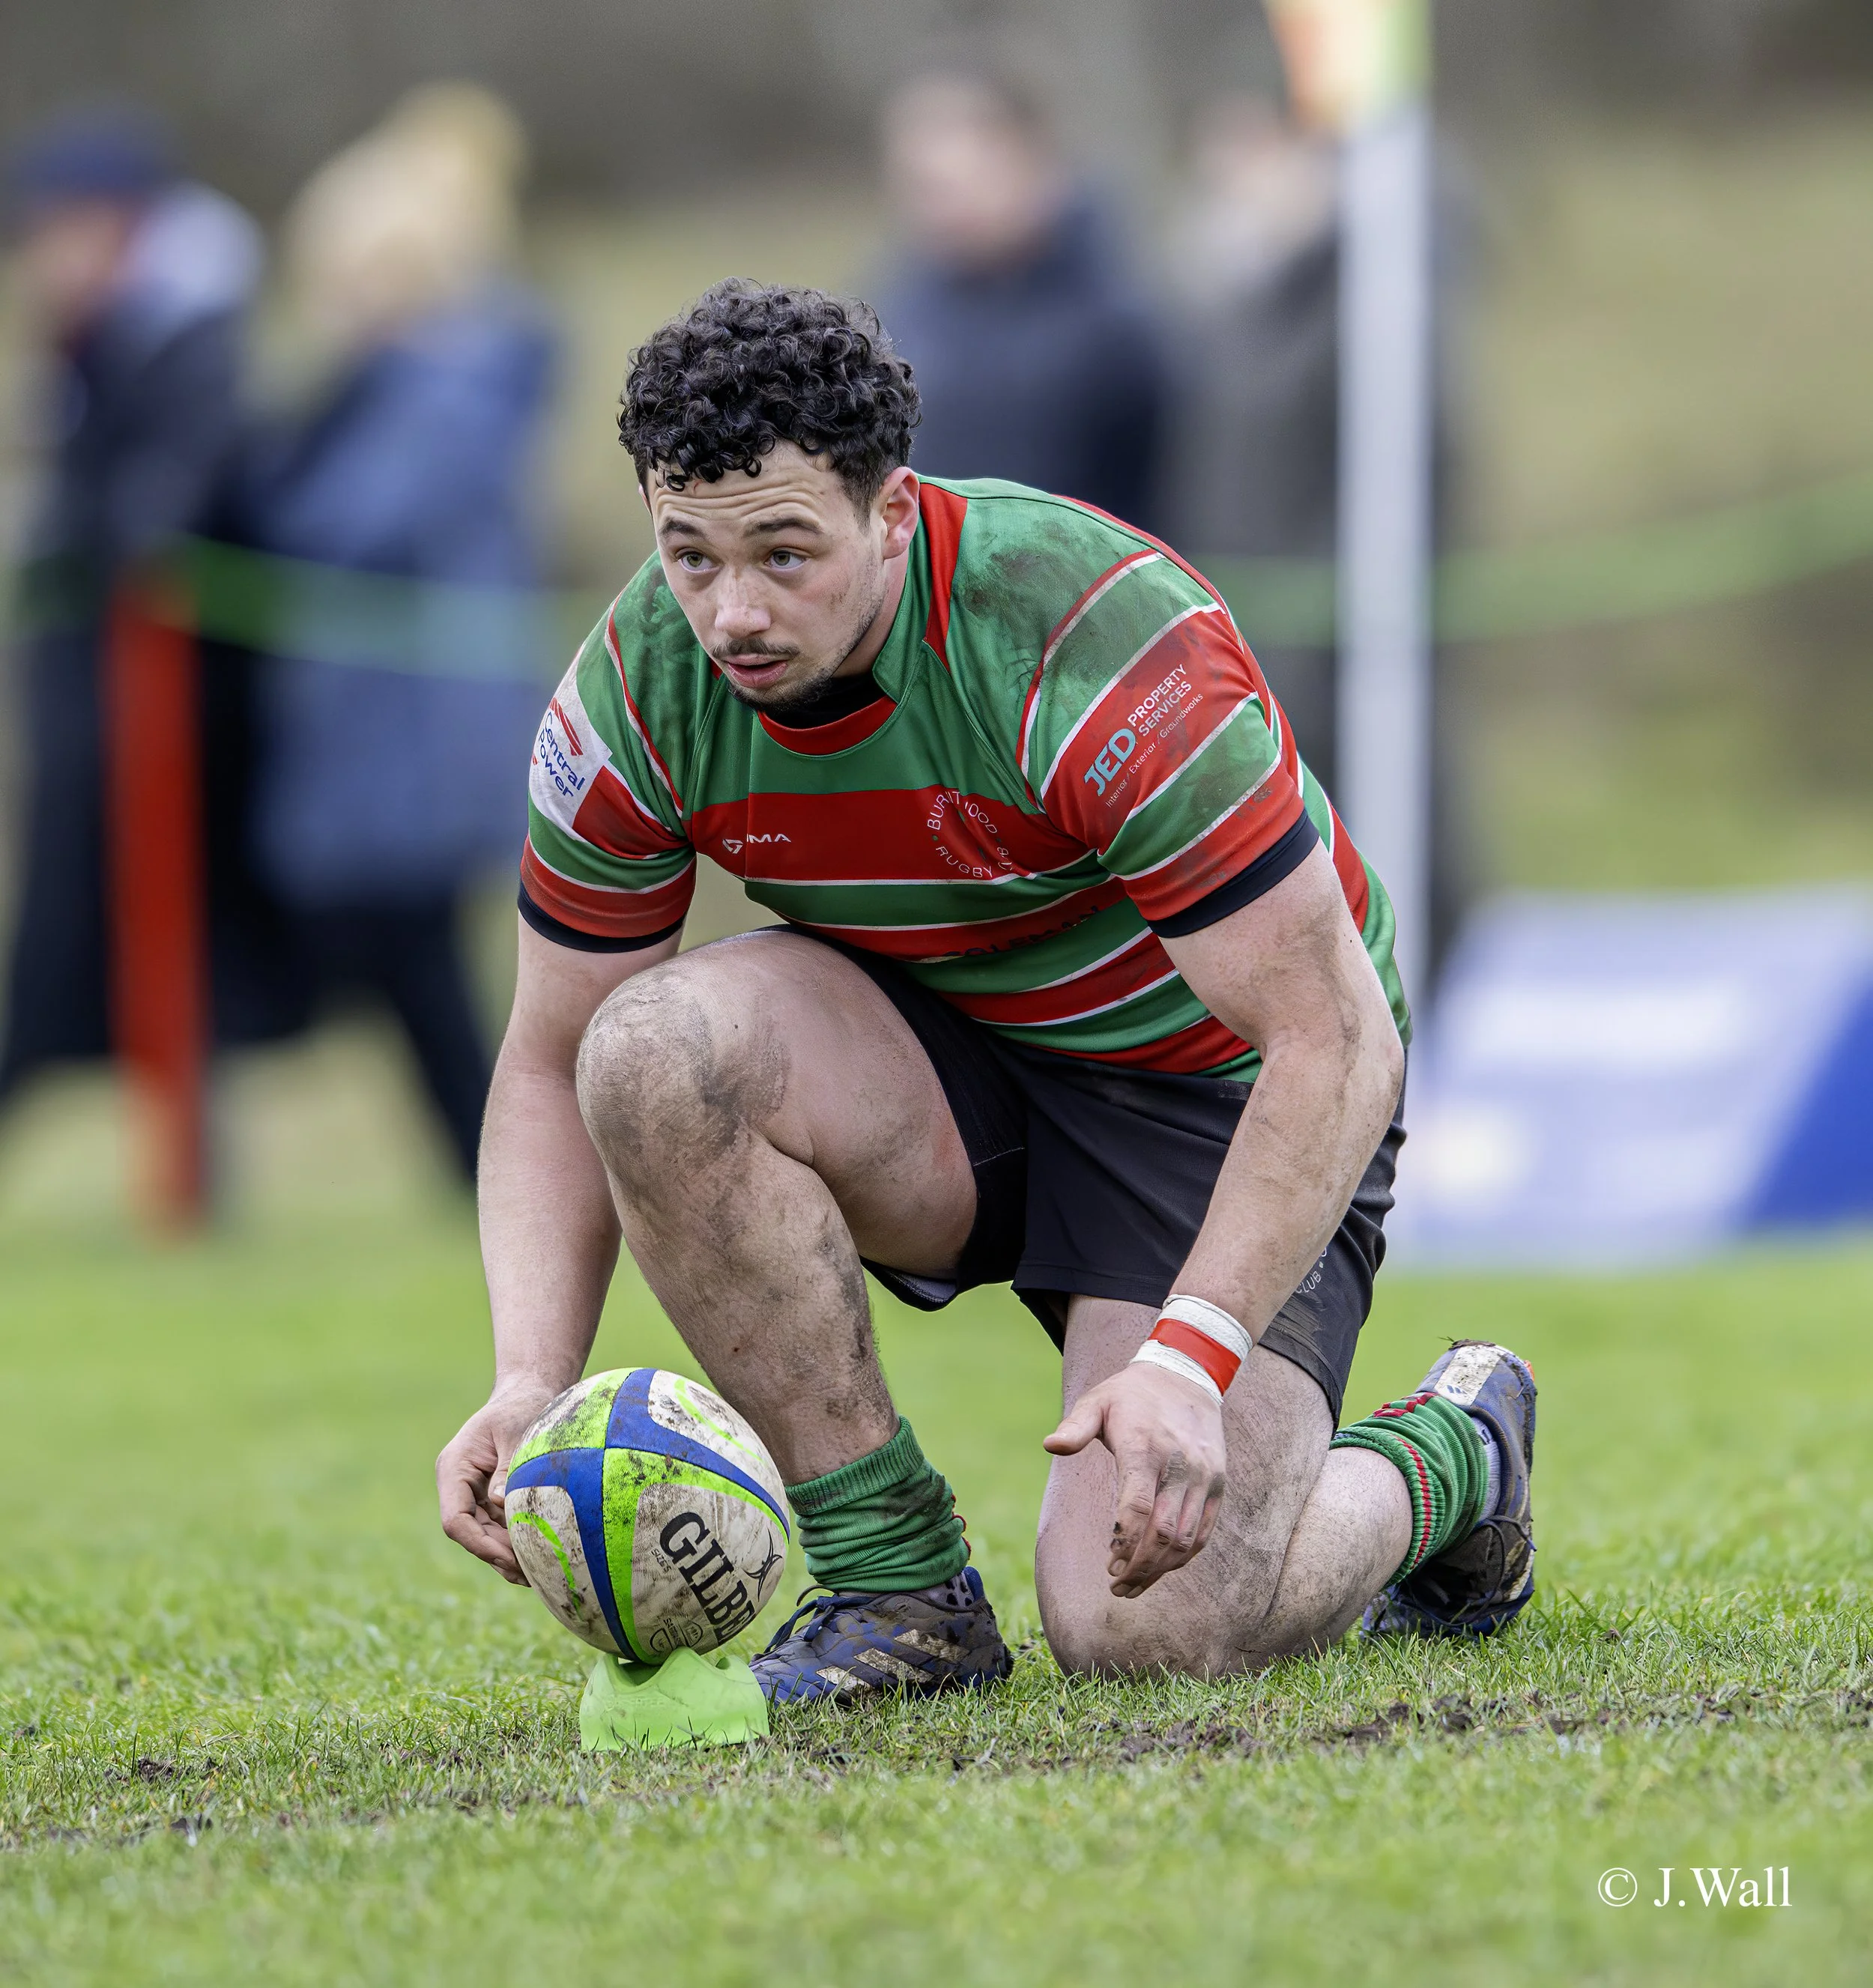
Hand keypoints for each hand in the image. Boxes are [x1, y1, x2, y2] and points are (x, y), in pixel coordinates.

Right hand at [436, 1379, 561, 1583]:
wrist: (528, 1392)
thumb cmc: (521, 1406)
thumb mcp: (516, 1430)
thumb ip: (508, 1466)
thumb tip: (501, 1503)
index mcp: (454, 1468)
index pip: (455, 1519)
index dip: (479, 1543)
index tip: (508, 1556)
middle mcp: (459, 1486)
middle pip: (471, 1534)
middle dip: (498, 1555)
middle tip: (532, 1573)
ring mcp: (475, 1495)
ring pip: (485, 1536)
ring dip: (508, 1557)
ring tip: (540, 1574)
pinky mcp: (493, 1499)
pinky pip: (500, 1528)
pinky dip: (517, 1544)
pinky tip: (540, 1561)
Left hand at [1044, 1362, 1227, 1597]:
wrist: (1186, 1375)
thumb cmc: (1131, 1395)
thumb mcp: (1097, 1400)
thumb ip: (1075, 1427)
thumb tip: (1050, 1445)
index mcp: (1146, 1447)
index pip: (1138, 1508)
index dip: (1124, 1543)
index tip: (1108, 1566)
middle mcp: (1181, 1465)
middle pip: (1164, 1532)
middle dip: (1140, 1567)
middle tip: (1117, 1587)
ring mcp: (1204, 1477)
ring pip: (1187, 1539)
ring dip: (1161, 1570)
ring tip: (1135, 1586)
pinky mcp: (1218, 1484)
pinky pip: (1204, 1531)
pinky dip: (1184, 1556)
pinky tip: (1161, 1568)